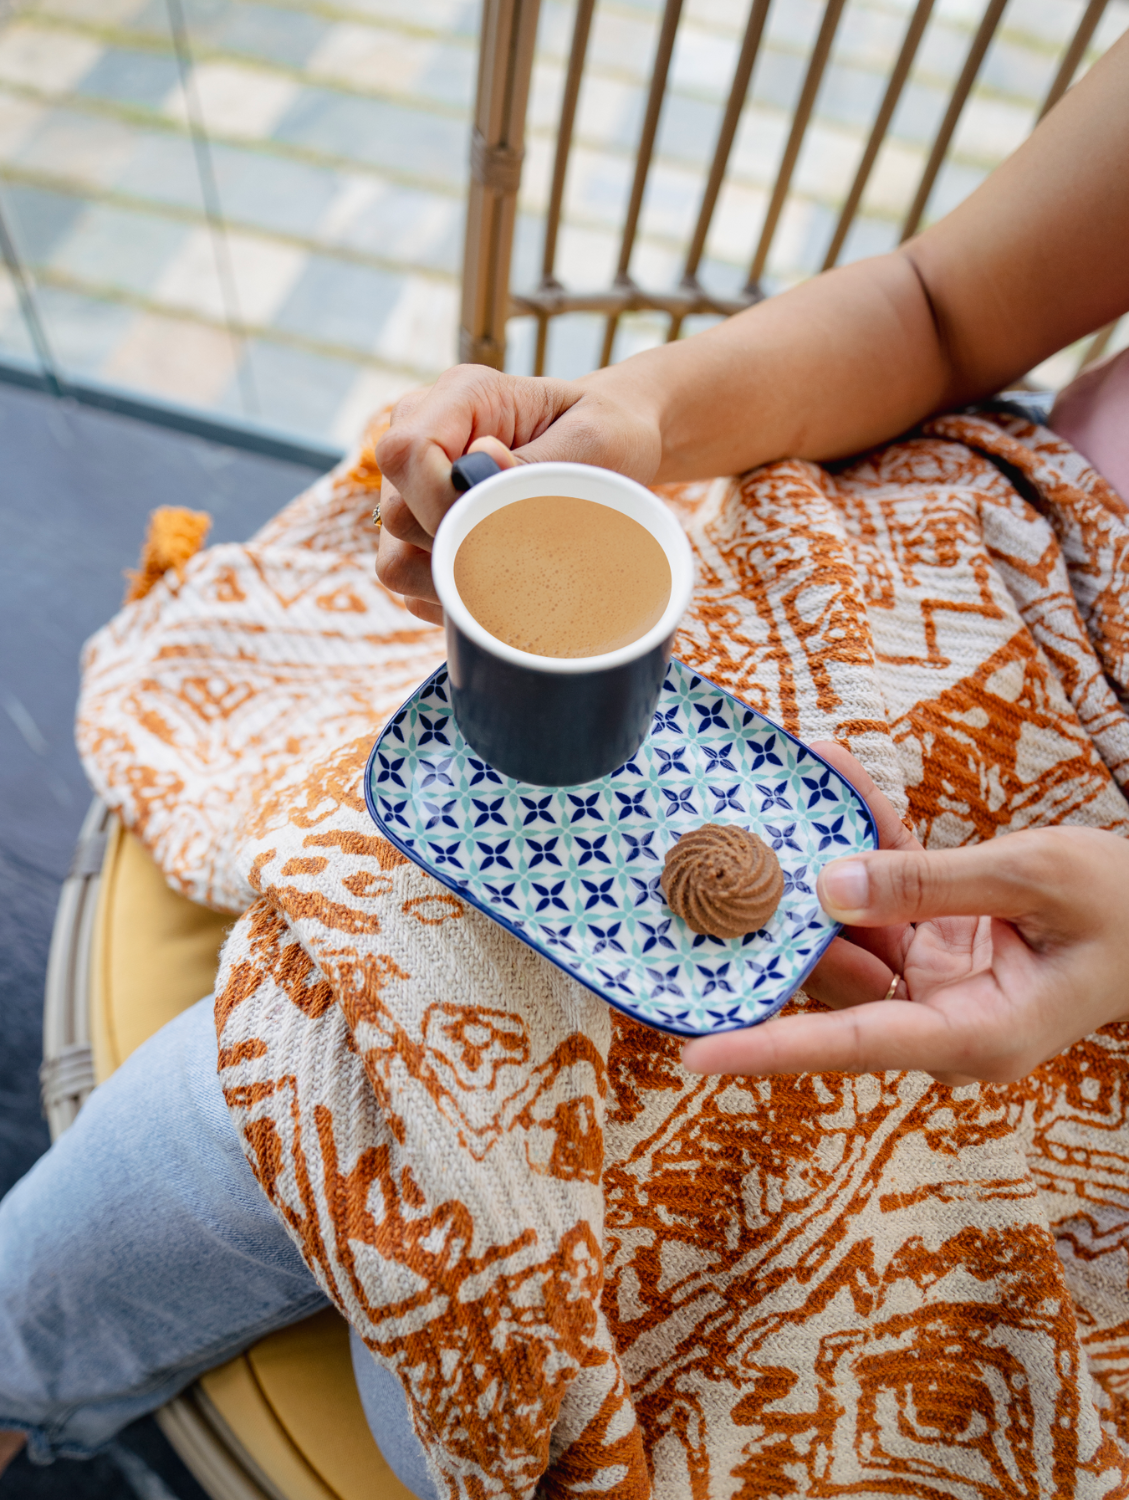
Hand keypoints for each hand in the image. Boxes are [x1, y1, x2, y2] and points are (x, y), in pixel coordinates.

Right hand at [373, 364, 662, 623]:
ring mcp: (411, 492)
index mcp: (460, 398)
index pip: (408, 452)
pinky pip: (415, 592)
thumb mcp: (592, 443)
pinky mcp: (416, 540)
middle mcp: (421, 441)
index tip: (501, 521)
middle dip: (461, 547)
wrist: (610, 454)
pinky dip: (459, 600)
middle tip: (528, 552)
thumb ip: (534, 462)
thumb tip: (479, 462)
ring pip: (395, 563)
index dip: (443, 501)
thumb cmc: (604, 440)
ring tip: (520, 570)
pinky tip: (505, 584)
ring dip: (457, 581)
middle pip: (397, 516)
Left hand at [682, 743, 1128, 1084]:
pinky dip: (868, 843)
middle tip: (722, 861)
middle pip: (837, 981)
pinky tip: (838, 781)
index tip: (696, 1053)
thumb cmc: (1126, 907)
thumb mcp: (1033, 878)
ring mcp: (937, 986)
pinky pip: (885, 897)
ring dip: (823, 863)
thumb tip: (828, 886)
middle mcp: (944, 1020)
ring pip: (852, 930)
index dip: (770, 1048)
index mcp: (975, 1033)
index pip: (853, 1043)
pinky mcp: (937, 950)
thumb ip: (928, 883)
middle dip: (783, 921)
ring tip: (784, 795)